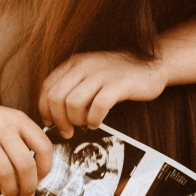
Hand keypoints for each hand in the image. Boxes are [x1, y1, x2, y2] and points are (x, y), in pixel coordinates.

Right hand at [0, 100, 52, 195]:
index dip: (45, 168)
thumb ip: (22, 140)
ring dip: (10, 190)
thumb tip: (36, 175)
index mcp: (18, 119)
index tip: (40, 179)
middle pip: (25, 164)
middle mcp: (2, 126)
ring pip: (5, 172)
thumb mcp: (6, 120)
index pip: (43, 147)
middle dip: (29, 186)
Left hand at [38, 51, 166, 136]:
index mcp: (74, 63)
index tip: (49, 123)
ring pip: (73, 103)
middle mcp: (84, 66)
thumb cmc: (118, 75)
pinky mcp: (118, 85)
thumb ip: (73, 87)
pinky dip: (94, 119)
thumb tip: (53, 114)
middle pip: (57, 98)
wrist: (151, 65)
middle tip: (67, 131)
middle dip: (58, 120)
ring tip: (84, 124)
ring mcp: (101, 74)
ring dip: (76, 120)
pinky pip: (98, 106)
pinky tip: (97, 122)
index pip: (47, 87)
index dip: (44, 109)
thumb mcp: (90, 74)